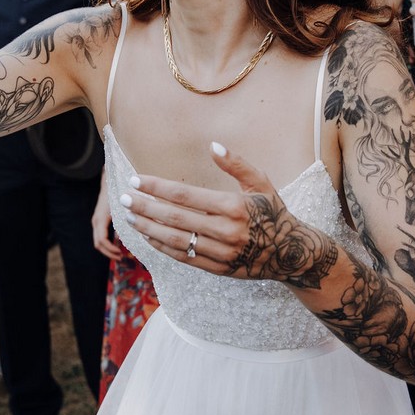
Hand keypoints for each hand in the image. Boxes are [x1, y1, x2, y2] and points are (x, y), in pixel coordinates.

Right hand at [91, 174, 122, 259]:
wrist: (110, 177)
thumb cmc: (119, 190)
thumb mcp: (124, 205)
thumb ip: (125, 219)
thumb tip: (125, 237)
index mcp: (101, 218)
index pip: (101, 241)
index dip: (111, 250)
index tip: (122, 255)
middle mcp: (96, 220)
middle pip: (98, 244)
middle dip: (109, 253)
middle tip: (121, 258)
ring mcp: (97, 220)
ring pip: (98, 241)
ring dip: (108, 249)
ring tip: (120, 254)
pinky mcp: (100, 219)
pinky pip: (101, 236)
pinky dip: (108, 243)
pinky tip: (119, 244)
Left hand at [120, 142, 330, 284]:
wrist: (291, 253)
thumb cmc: (273, 212)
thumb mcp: (261, 183)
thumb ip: (237, 163)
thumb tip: (213, 145)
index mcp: (234, 205)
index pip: (184, 195)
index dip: (156, 187)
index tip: (136, 180)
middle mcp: (226, 230)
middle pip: (174, 218)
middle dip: (144, 206)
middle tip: (124, 198)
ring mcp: (220, 252)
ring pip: (175, 240)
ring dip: (148, 228)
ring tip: (129, 217)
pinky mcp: (217, 268)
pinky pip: (183, 257)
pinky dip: (162, 247)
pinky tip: (147, 236)